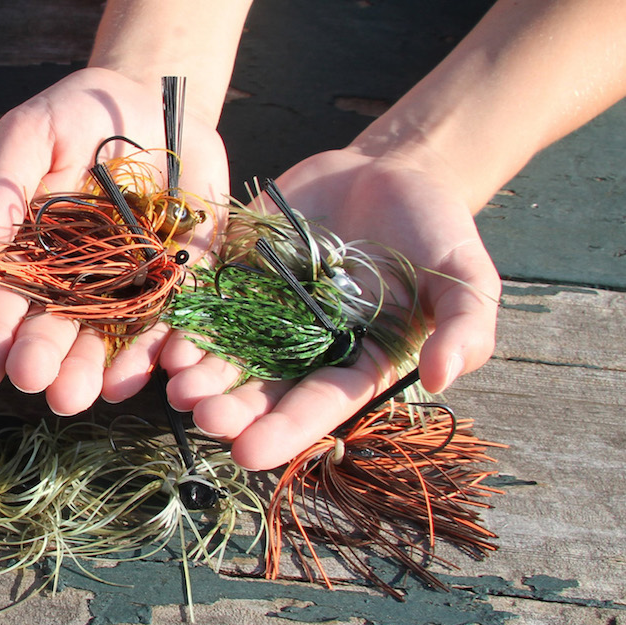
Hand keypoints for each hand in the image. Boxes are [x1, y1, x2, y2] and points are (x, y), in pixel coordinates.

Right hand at [0, 66, 228, 415]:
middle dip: (40, 358)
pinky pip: (168, 325)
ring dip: (88, 370)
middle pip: (53, 326)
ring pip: (106, 337)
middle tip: (31, 383)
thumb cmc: (83, 113)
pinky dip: (152, 353)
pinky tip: (131, 381)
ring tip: (73, 398)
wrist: (160, 104)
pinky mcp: (180, 283)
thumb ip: (5, 179)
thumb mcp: (36, 130)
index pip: (5, 296)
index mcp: (29, 249)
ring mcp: (127, 285)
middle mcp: (73, 278)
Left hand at [165, 146, 501, 469]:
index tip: (248, 453)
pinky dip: (177, 324)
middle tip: (202, 417)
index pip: (318, 405)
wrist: (392, 171)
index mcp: (355, 361)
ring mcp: (263, 309)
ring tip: (176, 385)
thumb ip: (463, 328)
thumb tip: (440, 380)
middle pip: (259, 387)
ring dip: (196, 372)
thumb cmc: (438, 232)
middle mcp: (302, 347)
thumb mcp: (467, 278)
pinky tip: (158, 343)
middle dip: (229, 407)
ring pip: (221, 351)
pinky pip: (200, 302)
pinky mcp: (235, 270)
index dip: (284, 430)